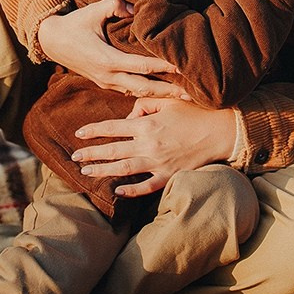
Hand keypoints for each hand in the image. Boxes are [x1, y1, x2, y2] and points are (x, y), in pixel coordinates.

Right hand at [37, 0, 188, 97]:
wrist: (52, 41)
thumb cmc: (75, 23)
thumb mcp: (94, 10)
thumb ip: (116, 5)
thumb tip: (138, 4)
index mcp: (107, 59)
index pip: (141, 66)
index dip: (163, 67)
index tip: (183, 67)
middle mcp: (108, 76)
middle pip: (144, 87)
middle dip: (168, 92)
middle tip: (192, 95)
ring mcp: (107, 82)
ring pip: (138, 93)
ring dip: (160, 95)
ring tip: (183, 98)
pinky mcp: (106, 83)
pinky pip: (130, 92)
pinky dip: (147, 94)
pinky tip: (163, 95)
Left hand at [71, 98, 236, 196]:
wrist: (218, 131)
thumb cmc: (194, 112)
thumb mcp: (168, 100)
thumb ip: (145, 104)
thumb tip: (130, 114)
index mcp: (146, 124)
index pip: (112, 128)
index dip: (93, 130)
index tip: (78, 133)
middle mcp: (148, 145)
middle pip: (112, 151)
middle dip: (91, 154)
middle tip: (74, 157)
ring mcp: (157, 163)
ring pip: (123, 170)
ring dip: (103, 171)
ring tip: (86, 172)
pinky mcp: (168, 175)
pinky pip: (146, 187)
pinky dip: (131, 191)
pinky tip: (118, 192)